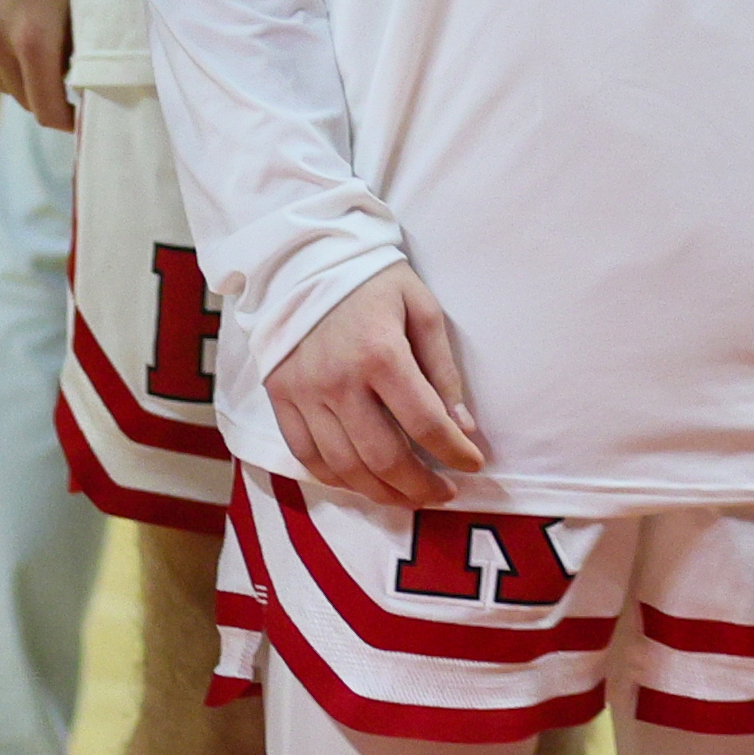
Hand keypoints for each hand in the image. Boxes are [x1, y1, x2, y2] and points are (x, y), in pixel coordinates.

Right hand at [0, 0, 76, 131]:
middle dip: (47, 99)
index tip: (84, 117)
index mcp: (32, 38)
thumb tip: (86, 83)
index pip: (46, 108)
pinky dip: (2, 56)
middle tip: (71, 87)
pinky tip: (21, 38)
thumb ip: (84, 47)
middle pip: (21, 97)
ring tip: (48, 59)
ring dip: (22, 78)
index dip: (67, 121)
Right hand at [270, 266, 485, 506]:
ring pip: (345, 467)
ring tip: (408, 495)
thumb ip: (443, 369)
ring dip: (382, 492)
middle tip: (444, 494)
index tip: (474, 463)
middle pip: (384, 458)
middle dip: (422, 487)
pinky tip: (361, 482)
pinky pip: (306, 455)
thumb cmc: (371, 281)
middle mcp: (338, 380)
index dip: (456, 453)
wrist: (302, 259)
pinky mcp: (280, 397)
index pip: (426, 423)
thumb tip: (463, 426)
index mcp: (380, 354)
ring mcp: (304, 393)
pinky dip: (335, 479)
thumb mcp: (421, 308)